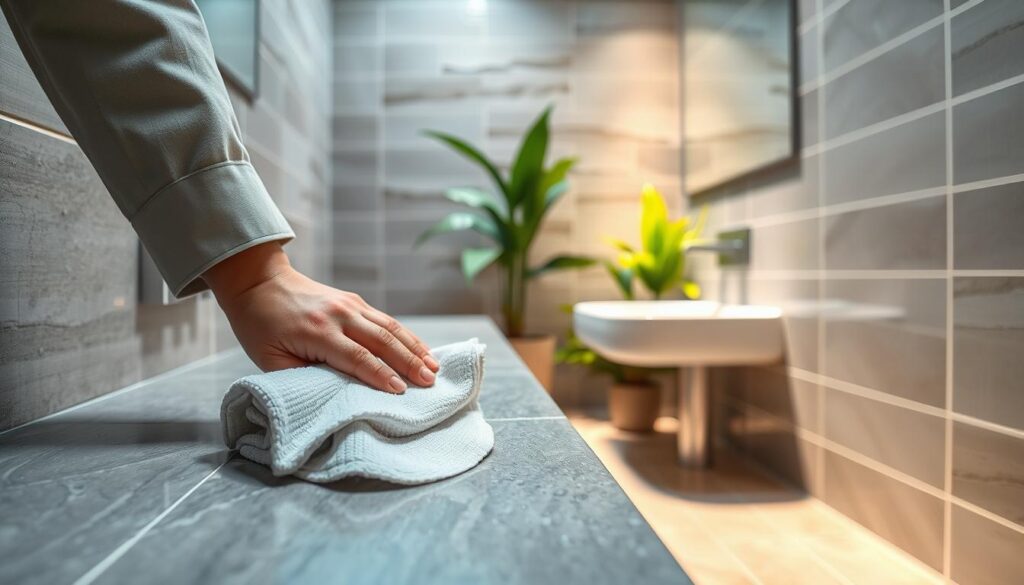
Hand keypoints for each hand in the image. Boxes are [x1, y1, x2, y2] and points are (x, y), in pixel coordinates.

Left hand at [203, 242, 437, 392]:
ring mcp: (349, 303)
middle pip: (382, 341)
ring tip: (434, 367)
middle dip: (408, 363)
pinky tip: (420, 348)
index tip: (400, 392)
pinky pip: (385, 319)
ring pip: (390, 327)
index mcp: (316, 331)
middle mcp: (338, 314)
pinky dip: (406, 335)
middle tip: (430, 382)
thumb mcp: (270, 359)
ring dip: (414, 348)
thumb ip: (301, 376)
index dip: (380, 376)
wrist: (259, 282)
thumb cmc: (261, 326)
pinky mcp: (354, 300)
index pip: (356, 357)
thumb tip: (334, 391)